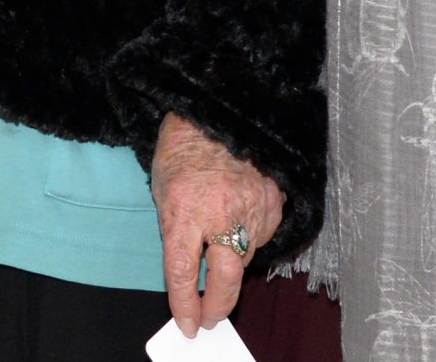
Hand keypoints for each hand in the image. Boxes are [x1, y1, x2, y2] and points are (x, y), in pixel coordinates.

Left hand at [153, 113, 283, 338]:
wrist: (213, 112)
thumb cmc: (180, 152)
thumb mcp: (162, 191)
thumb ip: (176, 232)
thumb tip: (188, 273)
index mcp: (183, 209)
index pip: (183, 272)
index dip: (186, 304)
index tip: (188, 323)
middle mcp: (219, 212)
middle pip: (227, 277)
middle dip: (220, 305)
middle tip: (211, 317)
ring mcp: (251, 207)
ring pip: (246, 258)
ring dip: (232, 264)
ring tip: (219, 248)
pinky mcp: (272, 202)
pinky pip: (262, 236)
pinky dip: (249, 239)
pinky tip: (238, 223)